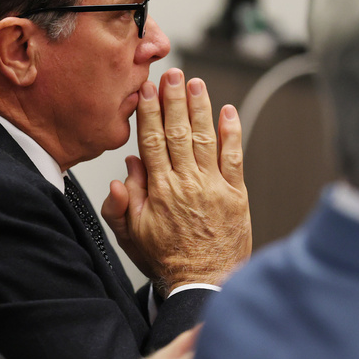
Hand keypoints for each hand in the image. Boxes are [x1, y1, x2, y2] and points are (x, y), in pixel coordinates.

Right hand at [101, 68, 251, 293]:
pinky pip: (234, 158)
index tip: (147, 90)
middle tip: (173, 74)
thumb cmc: (168, 260)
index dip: (149, 112)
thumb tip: (123, 172)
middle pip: (178, 132)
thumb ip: (123, 203)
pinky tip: (228, 112)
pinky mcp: (235, 195)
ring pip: (205, 138)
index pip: (152, 141)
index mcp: (160, 190)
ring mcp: (213, 187)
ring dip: (200, 108)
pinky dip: (232, 133)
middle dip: (174, 99)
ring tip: (196, 83)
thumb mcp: (132, 236)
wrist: (204, 284)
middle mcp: (187, 183)